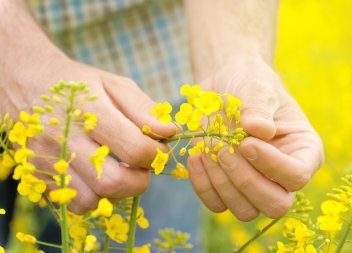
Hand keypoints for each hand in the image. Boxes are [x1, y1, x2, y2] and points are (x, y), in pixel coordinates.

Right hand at [1, 52, 175, 213]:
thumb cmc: (78, 85)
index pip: (134, 148)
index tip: (159, 150)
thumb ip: (144, 109)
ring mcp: (46, 159)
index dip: (156, 155)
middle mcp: (64, 137)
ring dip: (116, 192)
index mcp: (89, 110)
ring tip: (119, 171)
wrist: (26, 82)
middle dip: (139, 181)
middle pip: (111, 181)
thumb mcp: (114, 84)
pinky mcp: (37, 174)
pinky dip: (93, 197)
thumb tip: (170, 133)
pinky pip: (73, 203)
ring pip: (91, 200)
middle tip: (142, 167)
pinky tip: (97, 177)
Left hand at [187, 56, 323, 220]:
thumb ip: (259, 107)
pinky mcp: (228, 186)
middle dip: (244, 180)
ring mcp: (255, 184)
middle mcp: (282, 174)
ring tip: (208, 149)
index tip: (245, 142)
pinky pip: (217, 204)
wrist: (223, 84)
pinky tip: (196, 157)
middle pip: (274, 204)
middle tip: (223, 149)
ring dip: (221, 183)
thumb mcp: (256, 87)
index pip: (297, 176)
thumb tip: (260, 130)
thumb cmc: (248, 82)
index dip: (271, 166)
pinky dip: (203, 185)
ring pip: (244, 210)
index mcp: (303, 151)